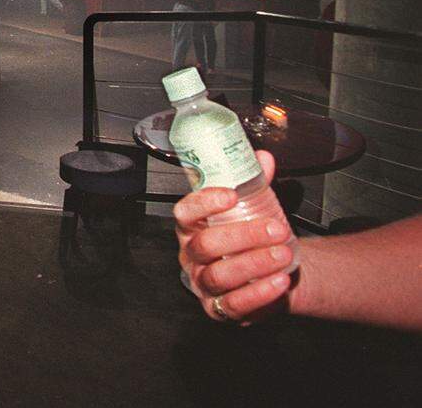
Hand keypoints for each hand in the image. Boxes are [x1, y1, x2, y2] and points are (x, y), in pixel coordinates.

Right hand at [174, 150, 294, 323]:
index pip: (184, 212)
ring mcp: (202, 283)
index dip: (204, 203)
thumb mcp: (253, 207)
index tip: (232, 194)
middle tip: (275, 229)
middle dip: (243, 236)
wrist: (273, 272)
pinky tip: (279, 281)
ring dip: (253, 264)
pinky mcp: (218, 309)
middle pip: (205, 244)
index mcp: (192, 226)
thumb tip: (262, 158)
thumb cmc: (253, 237)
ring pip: (218, 275)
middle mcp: (191, 254)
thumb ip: (255, 182)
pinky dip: (258, 294)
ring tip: (283, 254)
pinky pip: (233, 305)